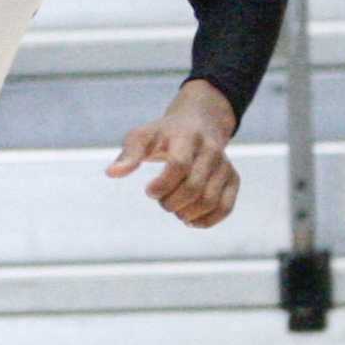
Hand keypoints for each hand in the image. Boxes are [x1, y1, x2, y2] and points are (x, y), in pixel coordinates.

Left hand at [107, 79, 240, 226]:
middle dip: (171, 202)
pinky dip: (206, 221)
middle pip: (194, 188)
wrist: (199, 123)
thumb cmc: (164, 134)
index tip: (149, 191)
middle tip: (162, 200)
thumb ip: (129, 154)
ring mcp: (224, 165)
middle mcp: (211, 150)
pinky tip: (190, 219)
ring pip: (209, 201)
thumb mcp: (143, 136)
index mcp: (187, 137)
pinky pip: (225, 207)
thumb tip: (112, 173)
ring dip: (186, 213)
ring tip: (175, 208)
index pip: (179, 165)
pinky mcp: (233, 178)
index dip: (162, 185)